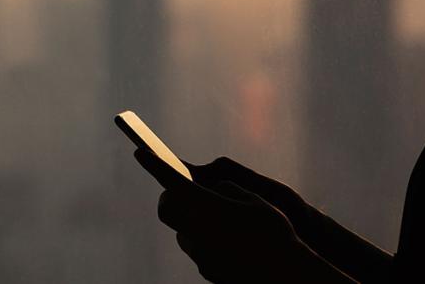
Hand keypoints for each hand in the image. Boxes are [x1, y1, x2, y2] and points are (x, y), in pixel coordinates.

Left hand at [135, 150, 314, 282]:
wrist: (284, 274)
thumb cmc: (275, 233)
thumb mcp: (257, 200)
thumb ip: (229, 189)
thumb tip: (212, 192)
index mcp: (209, 208)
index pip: (174, 182)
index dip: (155, 165)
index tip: (140, 153)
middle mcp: (198, 232)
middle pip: (168, 208)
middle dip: (171, 196)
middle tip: (183, 188)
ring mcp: (200, 254)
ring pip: (182, 230)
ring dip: (191, 219)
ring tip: (221, 218)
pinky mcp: (205, 270)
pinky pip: (198, 248)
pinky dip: (206, 239)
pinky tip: (231, 240)